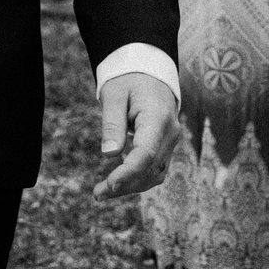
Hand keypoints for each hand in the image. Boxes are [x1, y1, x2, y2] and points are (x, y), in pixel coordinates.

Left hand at [92, 72, 179, 199]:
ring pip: (155, 174)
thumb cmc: (128, 81)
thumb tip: (109, 155)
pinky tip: (117, 183)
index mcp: (158, 118)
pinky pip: (155, 169)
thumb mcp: (114, 94)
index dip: (128, 172)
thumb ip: (112, 123)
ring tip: (102, 193)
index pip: (146, 153)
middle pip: (151, 168)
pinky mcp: (166, 147)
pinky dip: (138, 179)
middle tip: (97, 194)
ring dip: (131, 186)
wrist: (150, 74)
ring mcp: (171, 142)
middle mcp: (170, 133)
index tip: (109, 184)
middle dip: (125, 185)